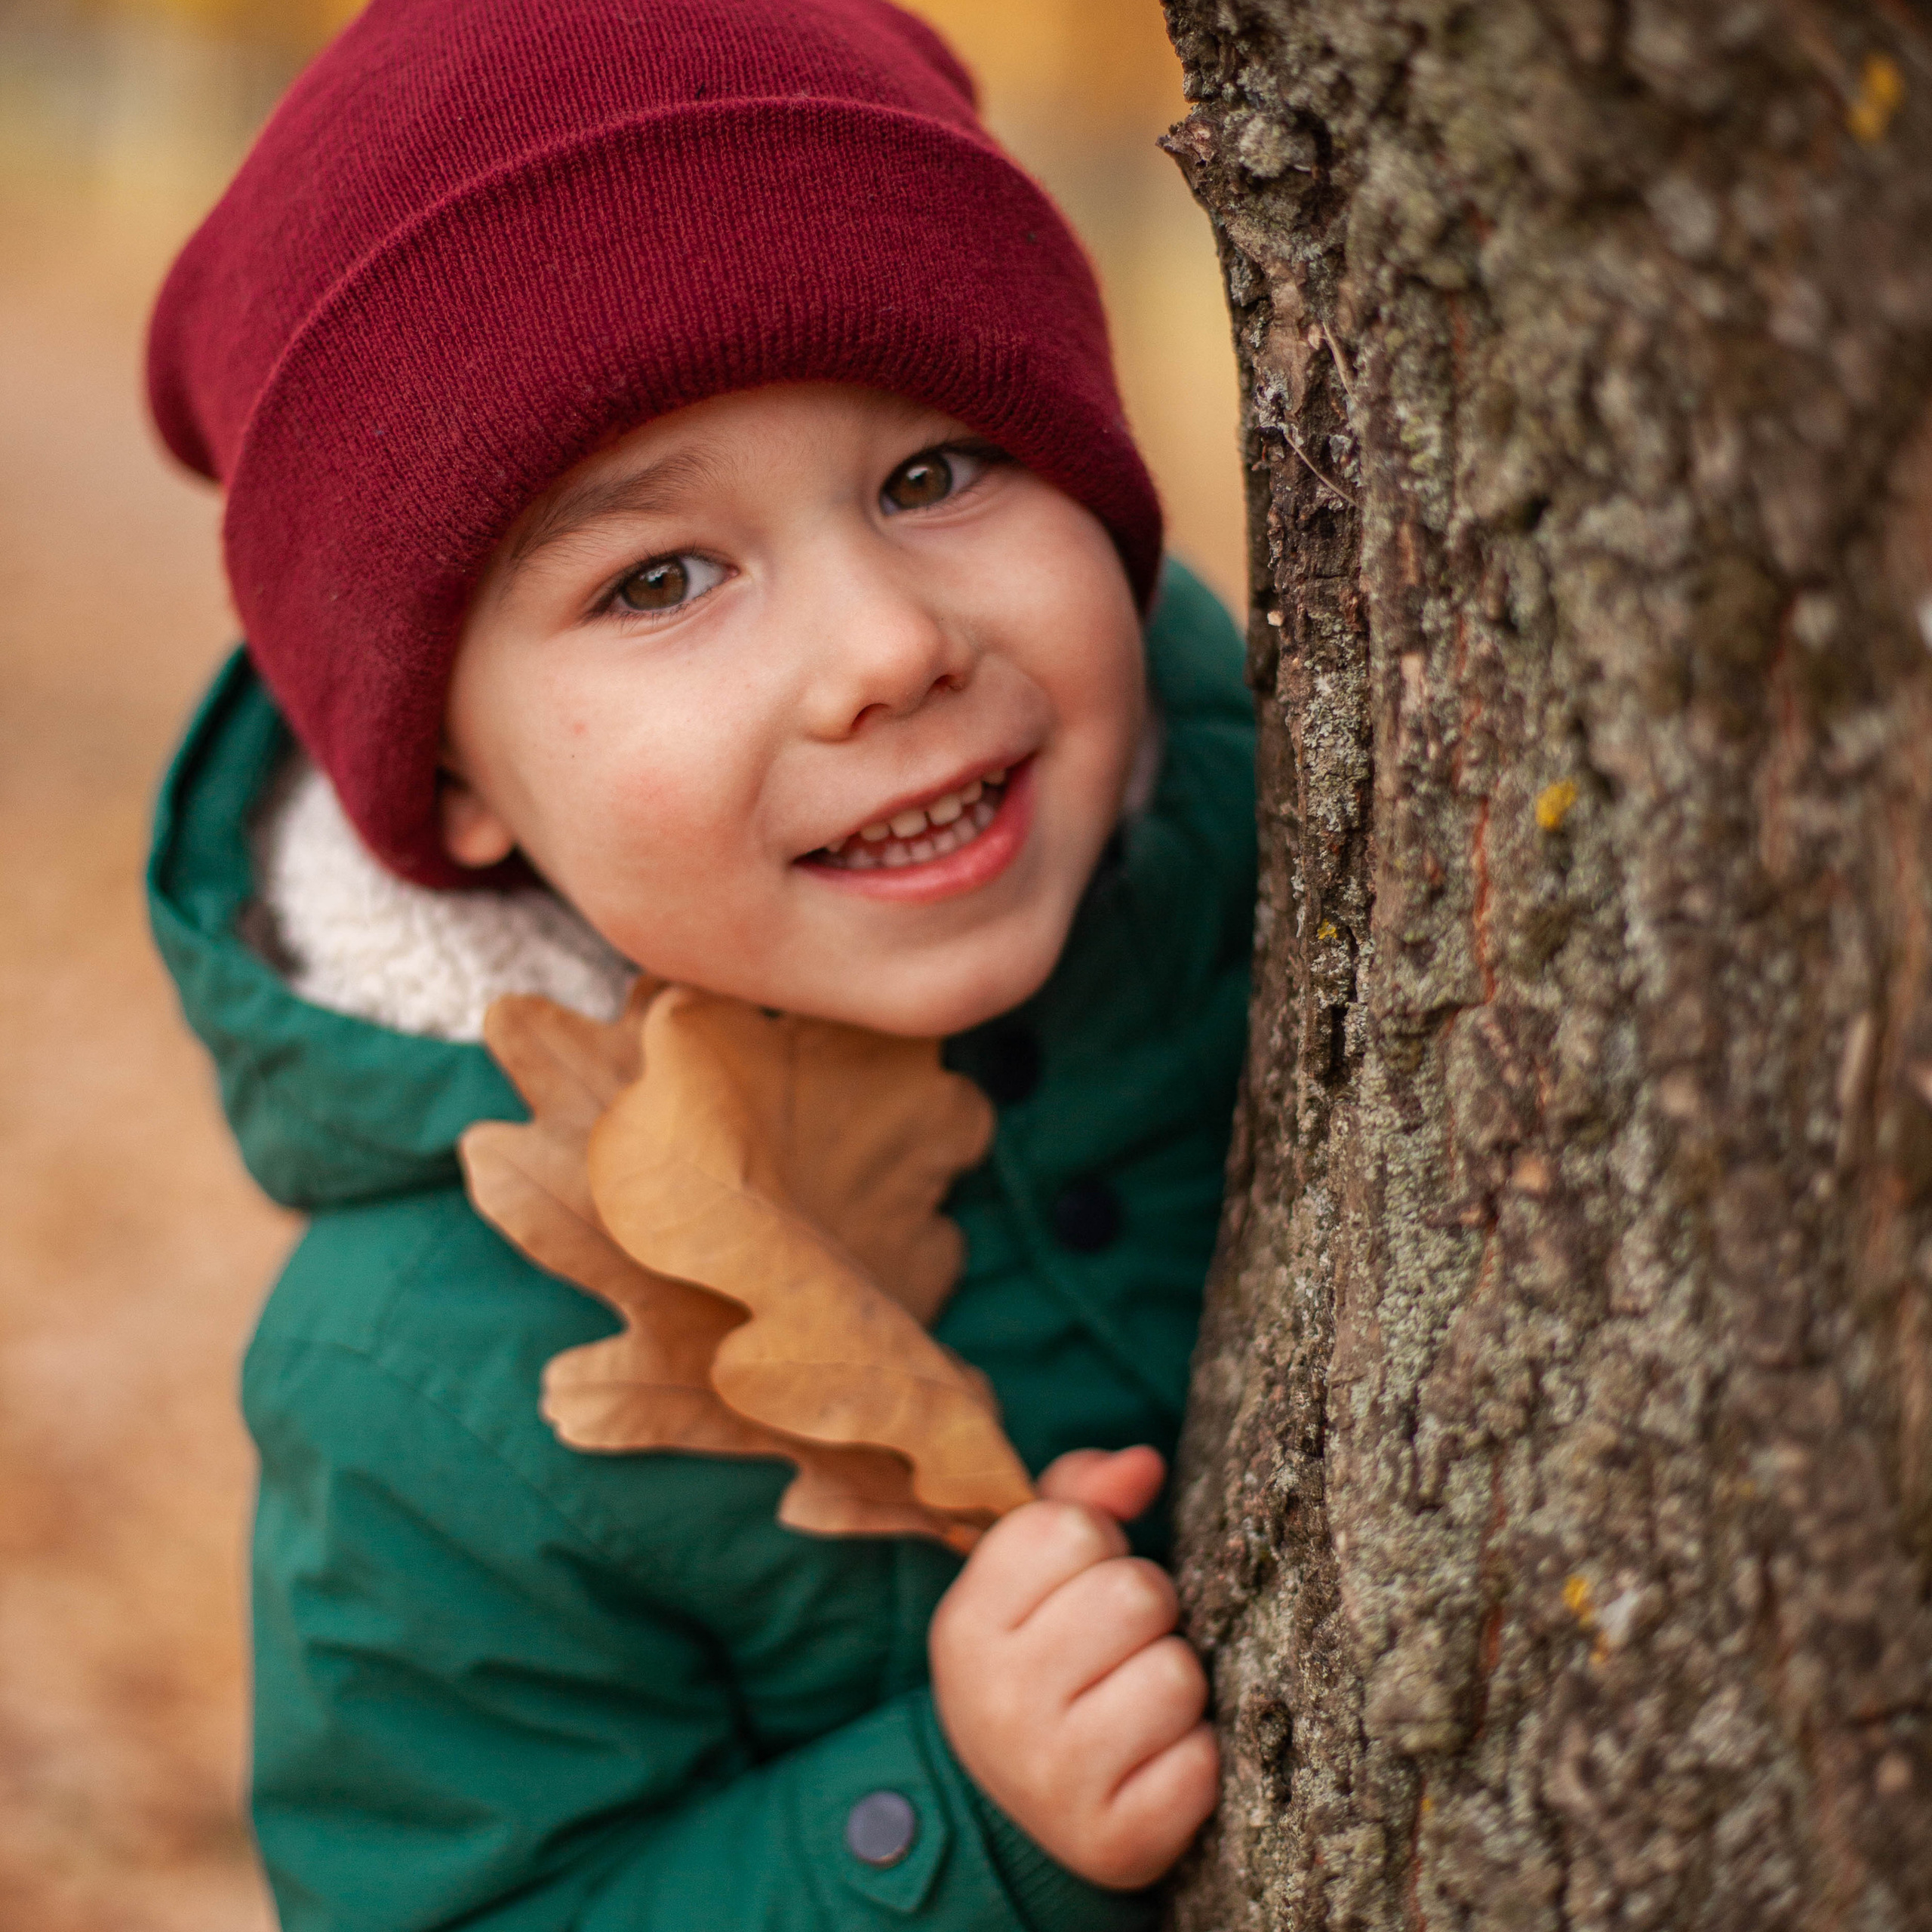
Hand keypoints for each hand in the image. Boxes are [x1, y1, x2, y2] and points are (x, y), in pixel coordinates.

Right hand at [928, 1446, 1217, 1889]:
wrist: (1011, 1811)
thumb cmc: (1039, 1656)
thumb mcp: (1029, 1576)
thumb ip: (1080, 1497)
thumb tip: (1145, 1464)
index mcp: (967, 1624)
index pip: (1071, 1528)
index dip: (1097, 1546)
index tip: (1077, 1586)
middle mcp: (997, 1702)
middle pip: (1136, 1595)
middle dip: (1147, 1610)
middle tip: (1117, 1646)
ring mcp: (1052, 1778)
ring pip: (1177, 1675)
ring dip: (1176, 1681)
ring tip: (1136, 1702)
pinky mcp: (1114, 1842)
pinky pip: (1203, 1763)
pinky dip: (1194, 1756)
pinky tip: (1152, 1761)